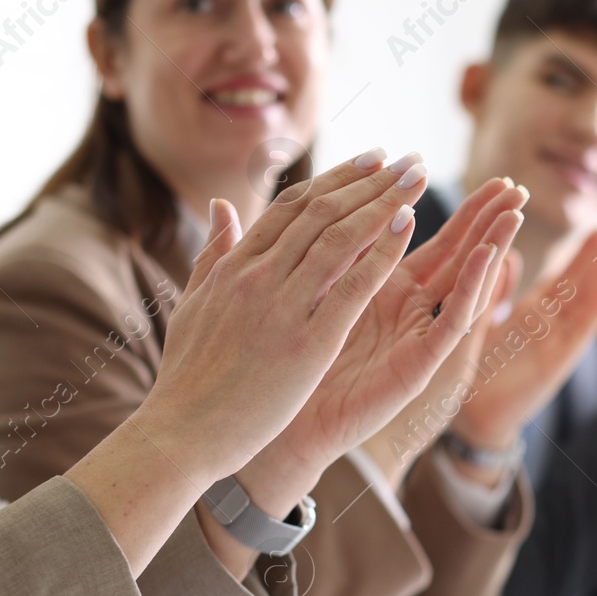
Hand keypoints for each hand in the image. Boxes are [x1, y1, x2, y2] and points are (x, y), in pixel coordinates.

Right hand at [72, 150, 442, 575]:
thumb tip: (223, 206)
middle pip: (321, 212)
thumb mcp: (192, 306)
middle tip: (407, 160)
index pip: (291, 207)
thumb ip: (213, 255)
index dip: (336, 179)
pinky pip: (353, 287)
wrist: (180, 435)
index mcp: (233, 268)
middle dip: (370, 181)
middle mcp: (257, 277)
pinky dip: (382, 252)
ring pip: (340, 238)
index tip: (371, 161)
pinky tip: (408, 228)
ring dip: (384, 203)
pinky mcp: (307, 344)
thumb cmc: (186, 380)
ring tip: (416, 181)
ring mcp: (281, 308)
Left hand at [241, 177, 525, 510]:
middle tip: (513, 184)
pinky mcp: (419, 367)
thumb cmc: (286, 361)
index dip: (450, 207)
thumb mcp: (306, 288)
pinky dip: (472, 290)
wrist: (280, 425)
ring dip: (491, 247)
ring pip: (464, 284)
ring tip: (513, 212)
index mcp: (383, 287)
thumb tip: (321, 193)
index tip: (480, 172)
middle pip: (455, 255)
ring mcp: (416, 338)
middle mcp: (407, 311)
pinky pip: (452, 324)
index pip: (427, 237)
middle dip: (484, 219)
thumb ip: (325, 244)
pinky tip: (486, 258)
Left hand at [447, 229, 596, 457]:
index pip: (562, 276)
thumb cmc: (476, 372)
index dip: (580, 252)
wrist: (472, 417)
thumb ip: (498, 290)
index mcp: (531, 314)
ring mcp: (555, 342)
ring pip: (584, 301)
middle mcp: (549, 326)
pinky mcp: (555, 360)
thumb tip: (509, 254)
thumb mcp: (484, 321)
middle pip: (580, 284)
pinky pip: (580, 330)